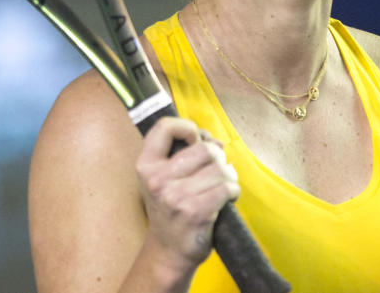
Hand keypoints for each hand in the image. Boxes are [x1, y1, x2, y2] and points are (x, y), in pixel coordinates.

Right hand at [135, 116, 239, 270]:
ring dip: (228, 176)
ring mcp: (175, 197)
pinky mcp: (195, 212)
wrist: (168, 252)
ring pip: (220, 168)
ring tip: (221, 187)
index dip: (187, 127)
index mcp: (146, 166)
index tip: (196, 140)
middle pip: (204, 148)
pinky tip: (226, 199)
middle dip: (217, 157)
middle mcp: (157, 180)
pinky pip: (227, 188)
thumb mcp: (164, 178)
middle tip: (215, 171)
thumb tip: (215, 141)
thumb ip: (184, 152)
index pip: (164, 127)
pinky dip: (233, 191)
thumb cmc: (172, 209)